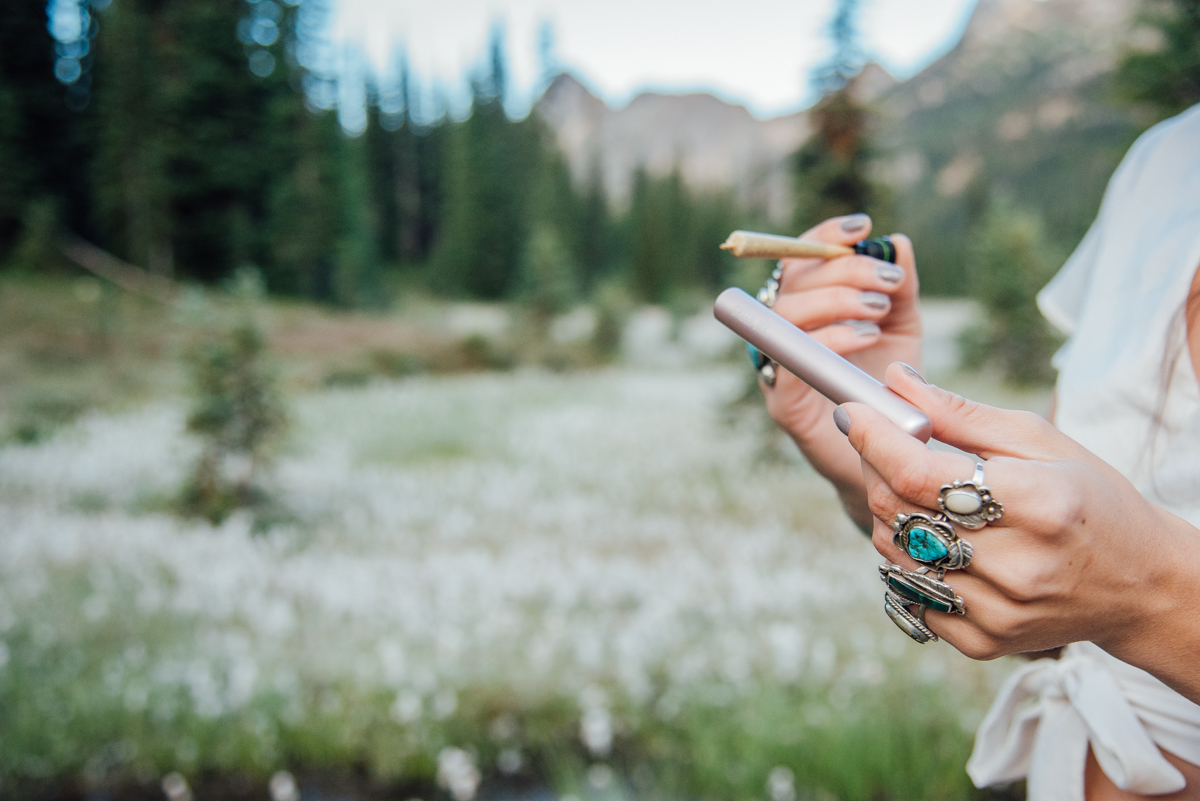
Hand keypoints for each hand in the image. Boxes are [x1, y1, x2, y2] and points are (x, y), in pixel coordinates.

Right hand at [762, 214, 922, 526]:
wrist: (888, 458)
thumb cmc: (888, 390)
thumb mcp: (901, 328)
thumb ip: (899, 287)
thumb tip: (897, 242)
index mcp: (805, 309)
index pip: (799, 260)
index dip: (823, 235)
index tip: (863, 226)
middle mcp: (782, 333)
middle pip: (791, 281)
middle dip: (842, 269)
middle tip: (889, 281)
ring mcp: (777, 368)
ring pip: (785, 315)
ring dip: (836, 301)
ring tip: (881, 311)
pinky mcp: (782, 403)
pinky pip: (790, 361)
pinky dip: (829, 339)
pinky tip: (866, 338)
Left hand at [839, 363, 1199, 701]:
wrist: (1139, 585)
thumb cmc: (1090, 498)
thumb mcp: (1040, 442)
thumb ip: (961, 414)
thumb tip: (895, 382)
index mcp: (1038, 504)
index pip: (918, 475)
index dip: (873, 439)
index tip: (851, 412)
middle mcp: (1016, 565)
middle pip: (897, 512)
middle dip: (874, 468)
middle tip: (881, 446)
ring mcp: (997, 610)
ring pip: (892, 553)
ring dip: (888, 515)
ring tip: (918, 496)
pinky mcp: (983, 642)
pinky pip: (909, 595)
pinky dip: (905, 561)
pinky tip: (934, 542)